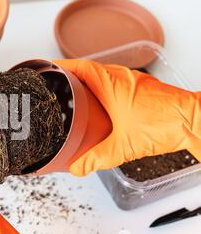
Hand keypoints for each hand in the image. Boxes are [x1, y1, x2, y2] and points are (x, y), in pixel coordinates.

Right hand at [54, 59, 200, 175]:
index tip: (48, 68)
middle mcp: (122, 77)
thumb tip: (78, 167)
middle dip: (71, 75)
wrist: (194, 122)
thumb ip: (97, 158)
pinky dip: (103, 89)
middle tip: (56, 84)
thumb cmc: (164, 125)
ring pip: (104, 75)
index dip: (61, 66)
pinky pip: (116, 82)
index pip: (80, 66)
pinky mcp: (143, 88)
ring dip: (88, 82)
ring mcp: (133, 81)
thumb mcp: (123, 146)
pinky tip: (102, 105)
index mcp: (111, 83)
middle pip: (89, 69)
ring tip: (74, 95)